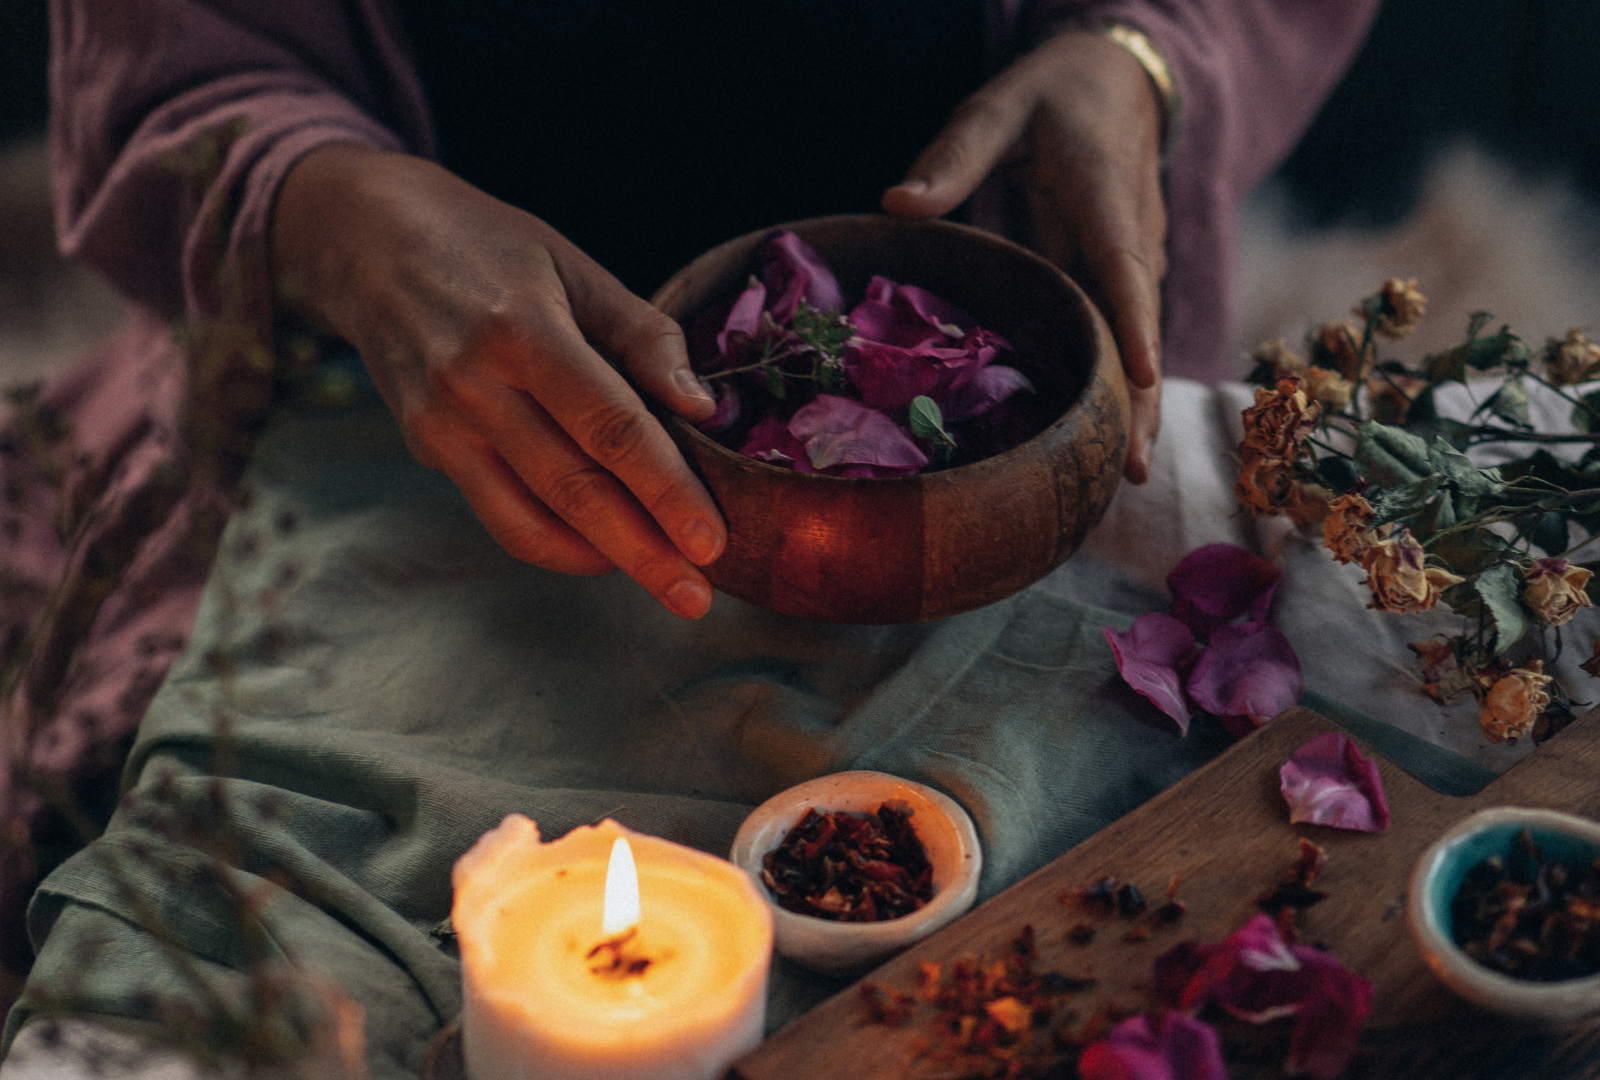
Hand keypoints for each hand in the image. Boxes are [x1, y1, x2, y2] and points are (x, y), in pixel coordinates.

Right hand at [271, 145, 725, 617]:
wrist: (370, 241)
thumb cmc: (489, 247)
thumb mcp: (575, 267)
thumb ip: (643, 338)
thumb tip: (703, 409)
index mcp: (523, 329)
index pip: (610, 427)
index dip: (665, 489)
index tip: (710, 538)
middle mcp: (474, 385)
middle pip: (574, 487)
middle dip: (644, 550)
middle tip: (698, 595)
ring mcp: (442, 424)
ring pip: (533, 518)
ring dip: (605, 560)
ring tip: (667, 583)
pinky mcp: (427, 448)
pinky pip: (501, 515)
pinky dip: (558, 544)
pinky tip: (606, 551)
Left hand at [882, 30, 1165, 483]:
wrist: (1122, 82)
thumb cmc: (1055, 94)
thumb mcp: (1001, 106)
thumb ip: (954, 155)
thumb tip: (896, 203)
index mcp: (1107, 195)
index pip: (1123, 267)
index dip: (1134, 325)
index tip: (1140, 376)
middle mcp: (1133, 239)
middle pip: (1139, 327)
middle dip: (1140, 399)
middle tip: (1135, 468)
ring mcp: (1132, 264)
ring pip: (1135, 343)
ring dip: (1133, 407)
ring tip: (1125, 476)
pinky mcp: (1118, 279)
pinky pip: (1118, 337)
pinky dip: (1115, 389)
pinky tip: (1099, 443)